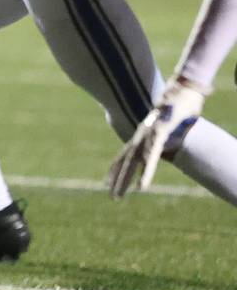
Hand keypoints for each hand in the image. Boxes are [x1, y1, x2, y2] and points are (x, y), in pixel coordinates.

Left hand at [107, 78, 207, 197]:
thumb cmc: (175, 109)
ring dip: (129, 178)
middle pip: (126, 161)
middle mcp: (140, 136)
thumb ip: (159, 135)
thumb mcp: (164, 125)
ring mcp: (148, 134)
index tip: (107, 184)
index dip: (115, 170)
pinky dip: (147, 170)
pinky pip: (152, 154)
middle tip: (113, 198)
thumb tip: (158, 141)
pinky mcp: (160, 132)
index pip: (123, 156)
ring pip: (135, 160)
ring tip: (123, 195)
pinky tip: (144, 183)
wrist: (183, 91)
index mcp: (140, 136)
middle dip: (118, 180)